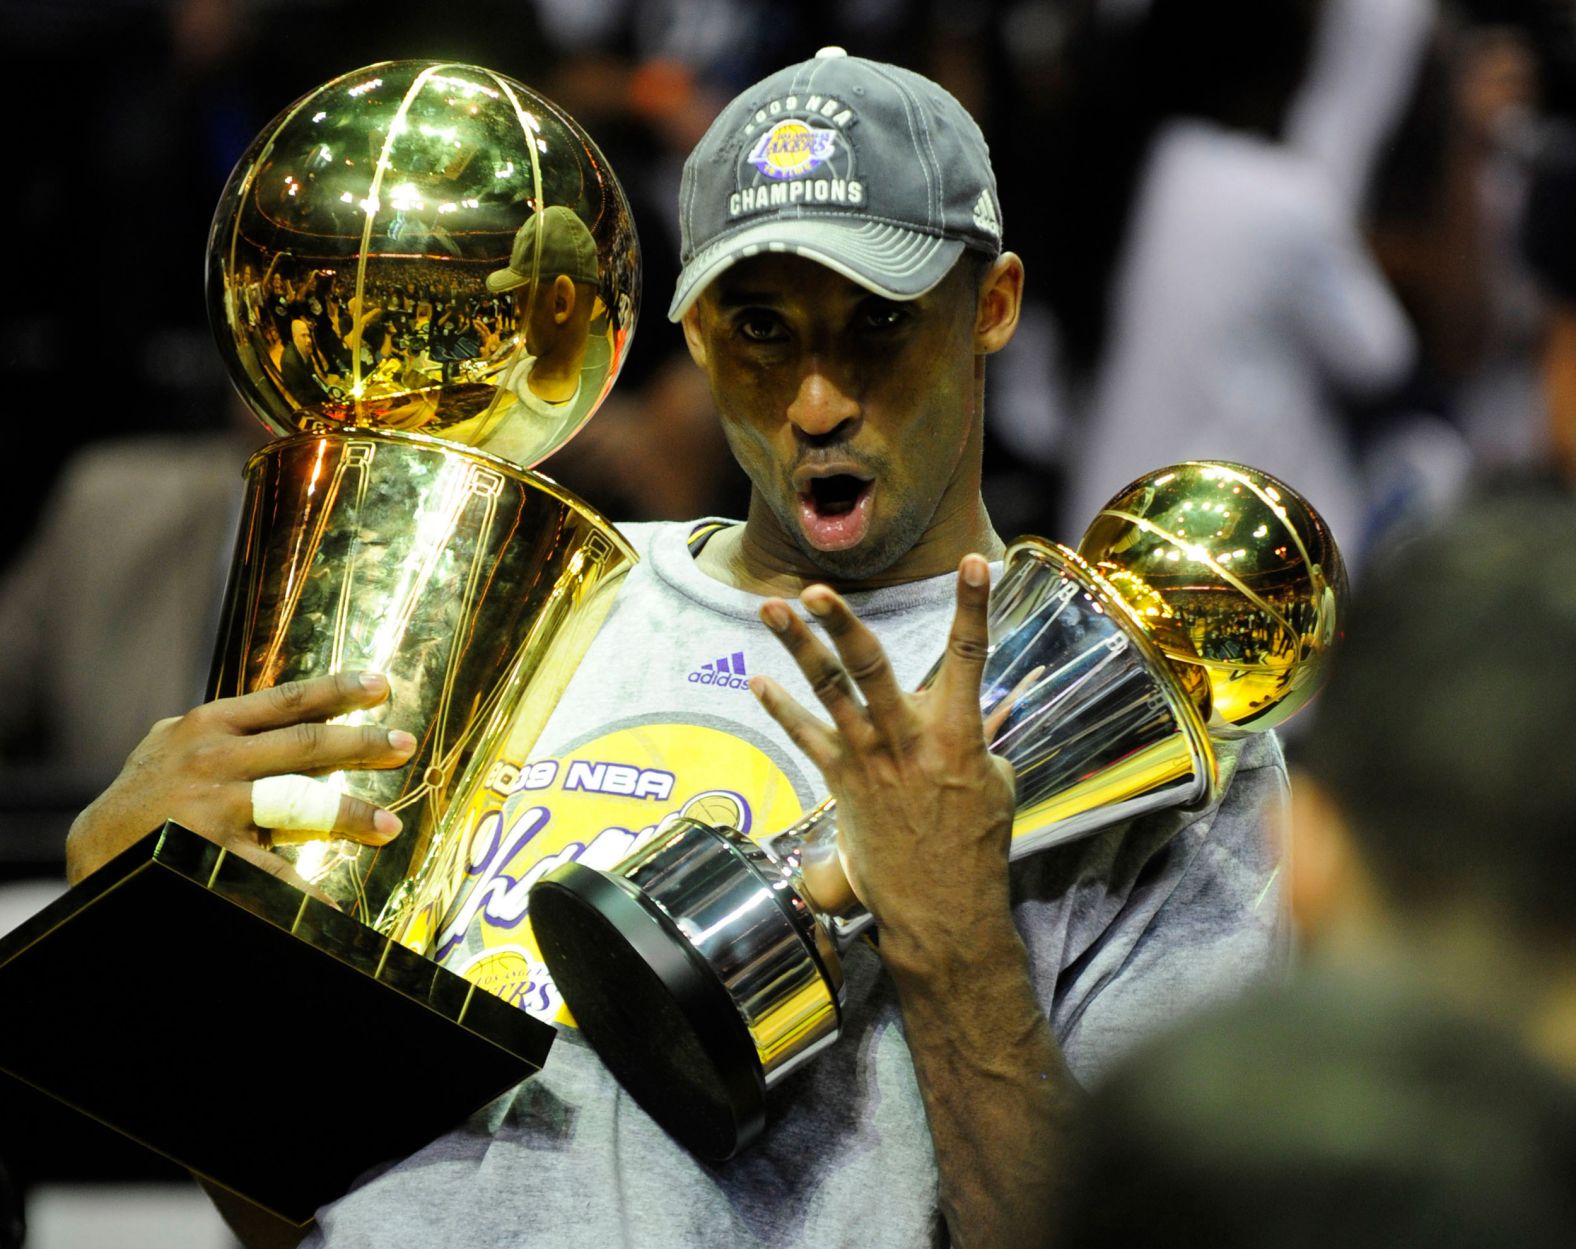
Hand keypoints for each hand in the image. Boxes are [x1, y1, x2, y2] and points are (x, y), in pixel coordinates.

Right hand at [66, 672, 415, 887]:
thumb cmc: (142, 795)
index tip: (379, 684)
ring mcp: (213, 806)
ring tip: (387, 825)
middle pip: (305, 746)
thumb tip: (280, 709)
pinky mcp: (210, 853)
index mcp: (210, 726)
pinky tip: (337, 904)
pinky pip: (271, 871)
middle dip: (362, 744)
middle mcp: (214, 758)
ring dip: (351, 814)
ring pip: (300, 802)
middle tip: (403, 745)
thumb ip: (221, 728)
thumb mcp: (173, 745)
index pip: (286, 701)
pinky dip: (306, 889)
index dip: (337, 690)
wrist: (97, 849)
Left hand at [749, 554, 1015, 978]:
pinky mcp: (841, 783)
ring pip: (827, 691)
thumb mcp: (996, 784)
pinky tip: (757, 680)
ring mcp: (868, 759)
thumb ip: (979, 739)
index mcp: (958, 734)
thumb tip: (973, 713)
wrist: (941, 911)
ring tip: (772, 607)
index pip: (970, 656)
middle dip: (842, 623)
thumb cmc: (975, 847)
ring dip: (797, 646)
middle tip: (818, 588)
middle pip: (871, 666)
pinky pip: (804, 736)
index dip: (973, 606)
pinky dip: (779, 707)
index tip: (974, 562)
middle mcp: (908, 738)